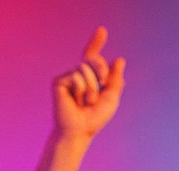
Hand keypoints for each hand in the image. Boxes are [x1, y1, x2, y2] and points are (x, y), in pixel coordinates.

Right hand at [52, 26, 126, 140]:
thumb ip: (115, 79)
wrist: (79, 131)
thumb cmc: (94, 118)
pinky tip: (76, 101)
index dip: (96, 42)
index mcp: (89, 77)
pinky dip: (81, 90)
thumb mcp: (111, 98)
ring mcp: (67, 77)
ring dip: (92, 87)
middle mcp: (77, 74)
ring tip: (86, 102)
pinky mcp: (59, 82)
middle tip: (102, 84)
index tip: (102, 30)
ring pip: (85, 68)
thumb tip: (119, 59)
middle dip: (102, 70)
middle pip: (93, 59)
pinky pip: (76, 76)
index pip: (92, 56)